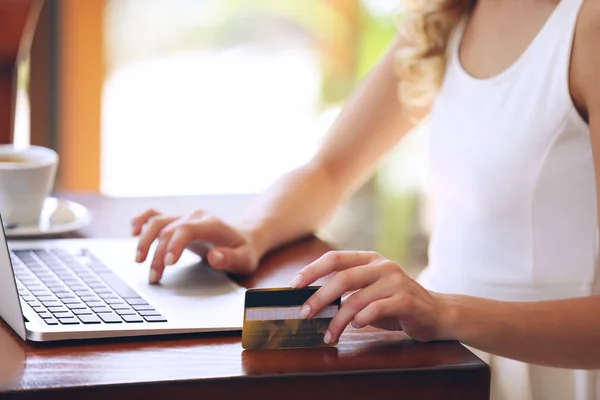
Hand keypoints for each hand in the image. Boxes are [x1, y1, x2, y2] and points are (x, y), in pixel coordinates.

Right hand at [131, 209, 259, 282]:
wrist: (242, 238)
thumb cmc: (243, 251)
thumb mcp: (245, 260)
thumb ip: (231, 259)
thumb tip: (215, 257)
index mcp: (212, 224)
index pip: (187, 229)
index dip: (174, 244)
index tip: (168, 264)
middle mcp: (195, 216)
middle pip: (168, 229)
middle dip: (157, 254)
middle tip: (154, 277)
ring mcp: (184, 217)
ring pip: (157, 221)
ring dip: (144, 241)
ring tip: (139, 262)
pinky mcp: (176, 221)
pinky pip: (155, 215)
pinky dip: (142, 221)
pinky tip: (132, 232)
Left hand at [290, 251, 448, 344]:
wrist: (435, 313)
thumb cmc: (395, 303)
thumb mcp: (369, 291)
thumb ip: (347, 291)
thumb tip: (311, 302)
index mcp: (369, 259)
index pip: (335, 258)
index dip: (312, 270)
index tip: (294, 285)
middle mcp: (382, 265)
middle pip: (343, 278)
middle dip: (319, 297)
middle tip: (305, 313)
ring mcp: (395, 281)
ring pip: (357, 298)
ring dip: (338, 319)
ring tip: (329, 334)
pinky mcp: (406, 299)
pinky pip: (377, 308)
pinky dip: (362, 319)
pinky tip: (356, 326)